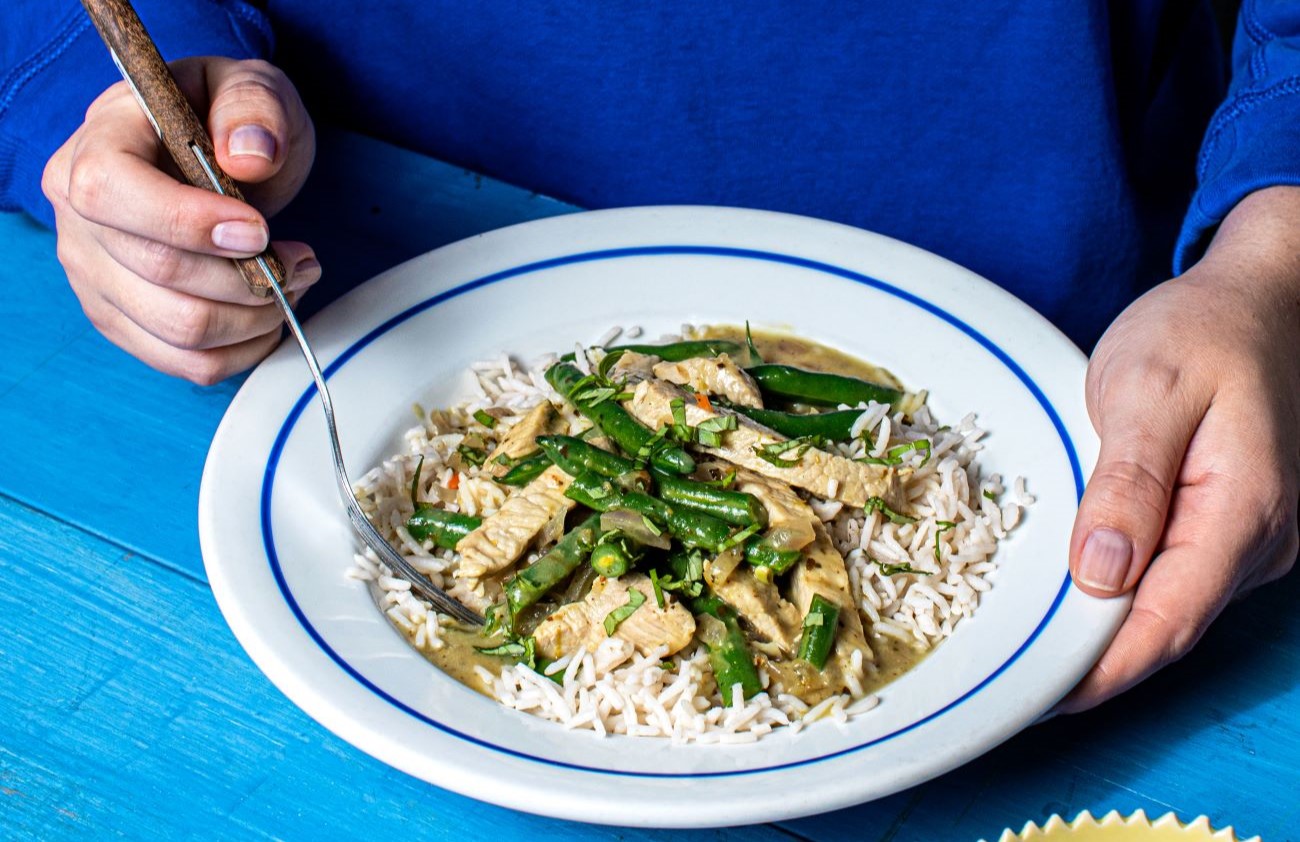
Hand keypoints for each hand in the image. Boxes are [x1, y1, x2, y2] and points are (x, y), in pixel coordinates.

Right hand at [41, 57, 317, 383]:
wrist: (212, 157)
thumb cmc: (225, 121)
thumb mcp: (250, 90)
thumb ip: (253, 108)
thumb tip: (249, 156)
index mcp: (94, 146)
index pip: (112, 192)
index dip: (189, 222)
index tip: (259, 230)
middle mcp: (79, 218)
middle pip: (157, 273)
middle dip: (248, 277)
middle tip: (300, 259)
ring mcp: (96, 277)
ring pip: (178, 330)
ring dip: (255, 317)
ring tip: (292, 281)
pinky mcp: (125, 321)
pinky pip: (187, 363)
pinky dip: (245, 349)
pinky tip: (271, 314)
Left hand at [1058, 186, 1299, 711]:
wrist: (1262, 297)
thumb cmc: (1203, 330)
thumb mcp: (1148, 391)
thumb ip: (1127, 484)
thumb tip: (1101, 574)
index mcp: (1241, 511)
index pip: (1165, 623)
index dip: (1100, 671)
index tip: (1034, 699)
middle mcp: (1258, 540)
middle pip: (1167, 628)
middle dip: (1092, 664)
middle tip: (1010, 682)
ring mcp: (1250, 537)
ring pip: (1170, 608)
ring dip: (1104, 633)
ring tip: (1026, 648)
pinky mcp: (1231, 524)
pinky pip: (1175, 579)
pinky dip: (1123, 597)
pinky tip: (1072, 597)